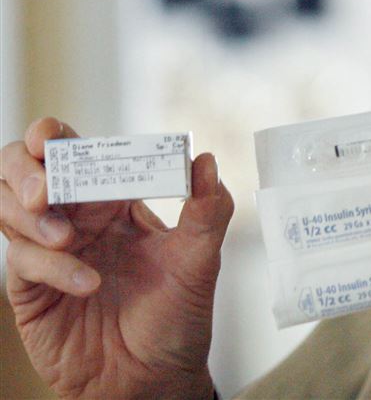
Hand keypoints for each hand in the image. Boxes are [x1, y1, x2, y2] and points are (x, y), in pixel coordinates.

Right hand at [0, 118, 232, 399]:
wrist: (155, 379)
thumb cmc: (178, 316)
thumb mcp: (201, 261)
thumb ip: (208, 210)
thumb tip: (206, 159)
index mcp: (115, 199)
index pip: (77, 152)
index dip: (56, 137)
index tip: (52, 137)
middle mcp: (77, 219)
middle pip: (25, 169)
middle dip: (26, 169)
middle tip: (45, 188)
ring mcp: (49, 251)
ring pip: (9, 207)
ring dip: (30, 215)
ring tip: (65, 237)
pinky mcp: (31, 289)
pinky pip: (22, 261)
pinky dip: (51, 266)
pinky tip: (86, 284)